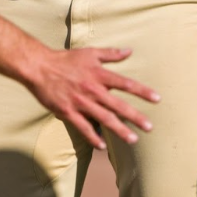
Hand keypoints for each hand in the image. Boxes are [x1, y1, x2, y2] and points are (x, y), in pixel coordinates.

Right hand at [24, 47, 158, 150]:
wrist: (40, 67)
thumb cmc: (66, 59)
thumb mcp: (89, 53)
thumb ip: (110, 54)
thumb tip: (130, 51)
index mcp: (99, 74)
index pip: (125, 83)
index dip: (142, 91)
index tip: (157, 99)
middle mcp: (92, 89)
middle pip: (118, 105)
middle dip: (135, 117)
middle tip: (149, 127)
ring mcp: (80, 102)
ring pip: (104, 119)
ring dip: (119, 130)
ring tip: (133, 139)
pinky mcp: (68, 111)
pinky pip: (83, 127)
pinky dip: (93, 137)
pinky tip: (103, 146)